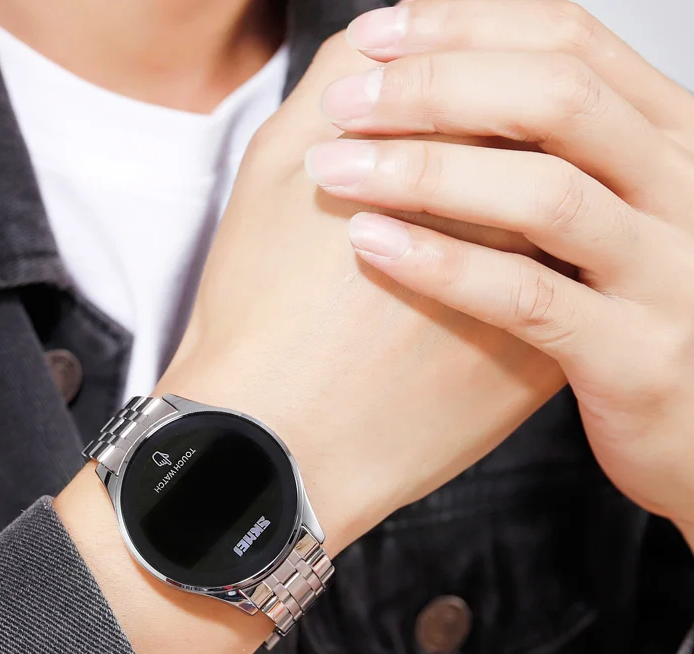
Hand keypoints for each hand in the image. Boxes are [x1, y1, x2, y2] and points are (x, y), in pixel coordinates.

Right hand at [160, 32, 562, 553]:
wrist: (272, 447)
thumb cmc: (258, 319)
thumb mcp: (273, 170)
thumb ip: (336, 80)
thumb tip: (384, 37)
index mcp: (444, 158)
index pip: (499, 77)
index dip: (458, 77)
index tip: (421, 101)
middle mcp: (513, 221)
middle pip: (547, 146)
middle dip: (501, 138)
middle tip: (438, 172)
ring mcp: (539, 297)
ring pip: (561, 228)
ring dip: (520, 213)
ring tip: (453, 232)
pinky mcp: (538, 367)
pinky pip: (556, 301)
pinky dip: (527, 279)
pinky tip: (468, 292)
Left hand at [306, 0, 693, 537]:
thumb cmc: (632, 315)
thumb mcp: (614, 213)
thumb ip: (557, 153)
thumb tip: (448, 85)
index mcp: (670, 138)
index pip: (570, 41)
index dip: (465, 26)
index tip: (375, 33)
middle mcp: (682, 188)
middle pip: (556, 98)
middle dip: (436, 86)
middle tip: (343, 104)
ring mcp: (667, 273)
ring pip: (547, 193)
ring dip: (426, 171)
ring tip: (335, 170)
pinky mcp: (633, 355)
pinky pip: (531, 298)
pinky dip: (445, 265)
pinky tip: (371, 246)